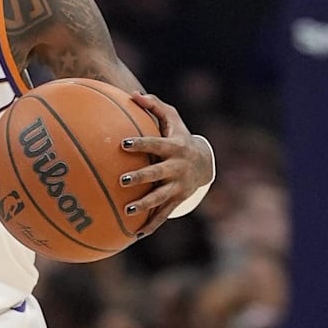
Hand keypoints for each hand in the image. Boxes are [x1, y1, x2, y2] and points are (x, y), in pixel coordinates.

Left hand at [118, 92, 212, 237]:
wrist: (204, 162)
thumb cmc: (179, 135)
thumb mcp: (172, 118)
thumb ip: (154, 105)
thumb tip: (133, 94)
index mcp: (174, 147)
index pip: (155, 144)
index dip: (140, 144)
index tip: (122, 144)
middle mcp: (177, 167)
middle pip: (158, 173)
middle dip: (141, 177)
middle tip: (122, 180)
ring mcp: (178, 186)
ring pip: (161, 197)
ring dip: (145, 204)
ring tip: (127, 210)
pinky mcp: (177, 199)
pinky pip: (163, 214)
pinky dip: (151, 224)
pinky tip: (135, 234)